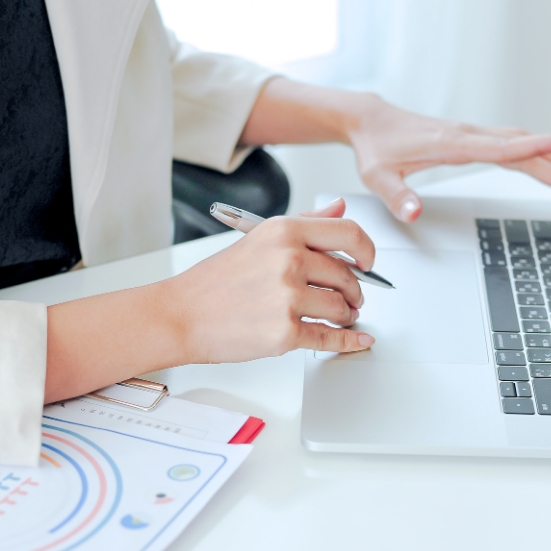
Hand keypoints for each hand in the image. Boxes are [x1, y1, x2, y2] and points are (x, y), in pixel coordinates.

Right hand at [163, 197, 374, 363]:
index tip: (370, 262)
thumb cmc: (215, 281)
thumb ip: (305, 222)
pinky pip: (329, 338)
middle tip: (352, 298)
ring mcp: (288, 298)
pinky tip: (356, 340)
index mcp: (284, 231)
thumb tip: (338, 208)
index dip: (368, 251)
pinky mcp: (284, 333)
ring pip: (341, 308)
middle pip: (348, 276)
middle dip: (355, 291)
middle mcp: (289, 260)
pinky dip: (348, 342)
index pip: (348, 234)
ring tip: (341, 316)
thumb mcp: (259, 239)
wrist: (180, 315)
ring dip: (347, 316)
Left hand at [348, 100, 550, 221]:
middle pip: (523, 149)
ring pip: (521, 145)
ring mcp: (472, 135)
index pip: (504, 147)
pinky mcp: (471, 139)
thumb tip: (414, 213)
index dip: (538, 147)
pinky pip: (511, 145)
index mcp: (452, 144)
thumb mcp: (378, 177)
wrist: (371, 121)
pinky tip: (550, 161)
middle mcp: (468, 136)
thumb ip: (397, 196)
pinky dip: (535, 153)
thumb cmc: (375, 148)